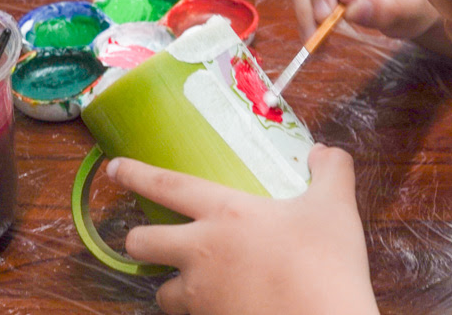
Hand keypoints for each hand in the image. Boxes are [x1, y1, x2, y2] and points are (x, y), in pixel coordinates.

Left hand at [107, 144, 378, 314]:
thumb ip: (332, 170)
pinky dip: (199, 311)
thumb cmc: (327, 262)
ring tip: (196, 281)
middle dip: (138, 240)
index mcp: (227, 214)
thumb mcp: (336, 207)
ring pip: (161, 291)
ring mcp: (201, 296)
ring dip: (172, 285)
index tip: (114, 167)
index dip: (137, 174)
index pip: (169, 186)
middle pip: (141, 243)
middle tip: (152, 238)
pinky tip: (224, 304)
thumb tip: (324, 152)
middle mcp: (202, 253)